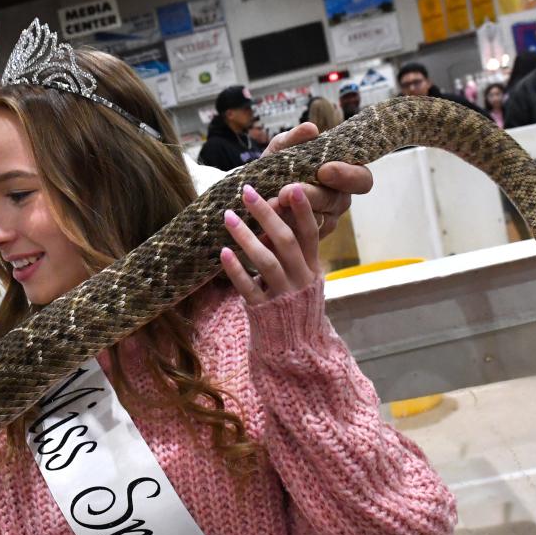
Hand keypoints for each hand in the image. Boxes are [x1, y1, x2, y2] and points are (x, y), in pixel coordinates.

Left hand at [221, 183, 318, 304]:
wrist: (295, 348)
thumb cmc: (294, 304)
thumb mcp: (301, 276)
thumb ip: (290, 251)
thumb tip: (274, 214)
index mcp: (312, 267)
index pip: (311, 233)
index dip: (303, 210)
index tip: (291, 186)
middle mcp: (301, 279)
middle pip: (286, 241)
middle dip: (266, 214)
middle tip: (246, 192)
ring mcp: (283, 295)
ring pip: (267, 262)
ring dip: (246, 236)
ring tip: (228, 216)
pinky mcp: (264, 311)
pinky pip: (249, 287)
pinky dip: (236, 270)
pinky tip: (223, 253)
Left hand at [259, 122, 371, 238]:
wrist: (250, 193)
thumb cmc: (273, 167)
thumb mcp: (279, 151)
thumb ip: (293, 140)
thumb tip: (310, 129)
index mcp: (342, 176)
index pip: (362, 179)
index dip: (347, 176)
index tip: (323, 170)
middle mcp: (338, 200)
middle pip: (336, 201)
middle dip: (312, 196)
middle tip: (287, 191)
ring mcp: (325, 221)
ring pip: (319, 220)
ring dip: (294, 213)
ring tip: (273, 203)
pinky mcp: (307, 239)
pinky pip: (300, 235)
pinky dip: (282, 225)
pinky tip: (266, 220)